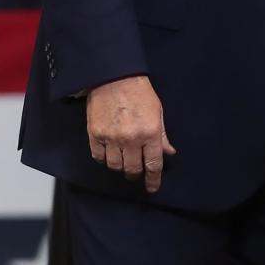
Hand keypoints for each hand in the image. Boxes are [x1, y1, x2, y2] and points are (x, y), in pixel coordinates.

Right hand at [87, 75, 175, 193]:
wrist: (114, 76)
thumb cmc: (140, 92)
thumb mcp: (157, 111)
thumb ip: (162, 135)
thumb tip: (169, 153)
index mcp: (150, 132)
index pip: (153, 165)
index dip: (153, 180)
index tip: (152, 188)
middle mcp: (131, 139)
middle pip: (132, 170)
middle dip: (136, 173)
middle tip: (137, 170)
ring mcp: (111, 138)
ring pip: (115, 166)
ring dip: (121, 166)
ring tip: (123, 159)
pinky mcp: (95, 135)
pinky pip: (99, 157)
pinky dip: (104, 158)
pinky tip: (109, 152)